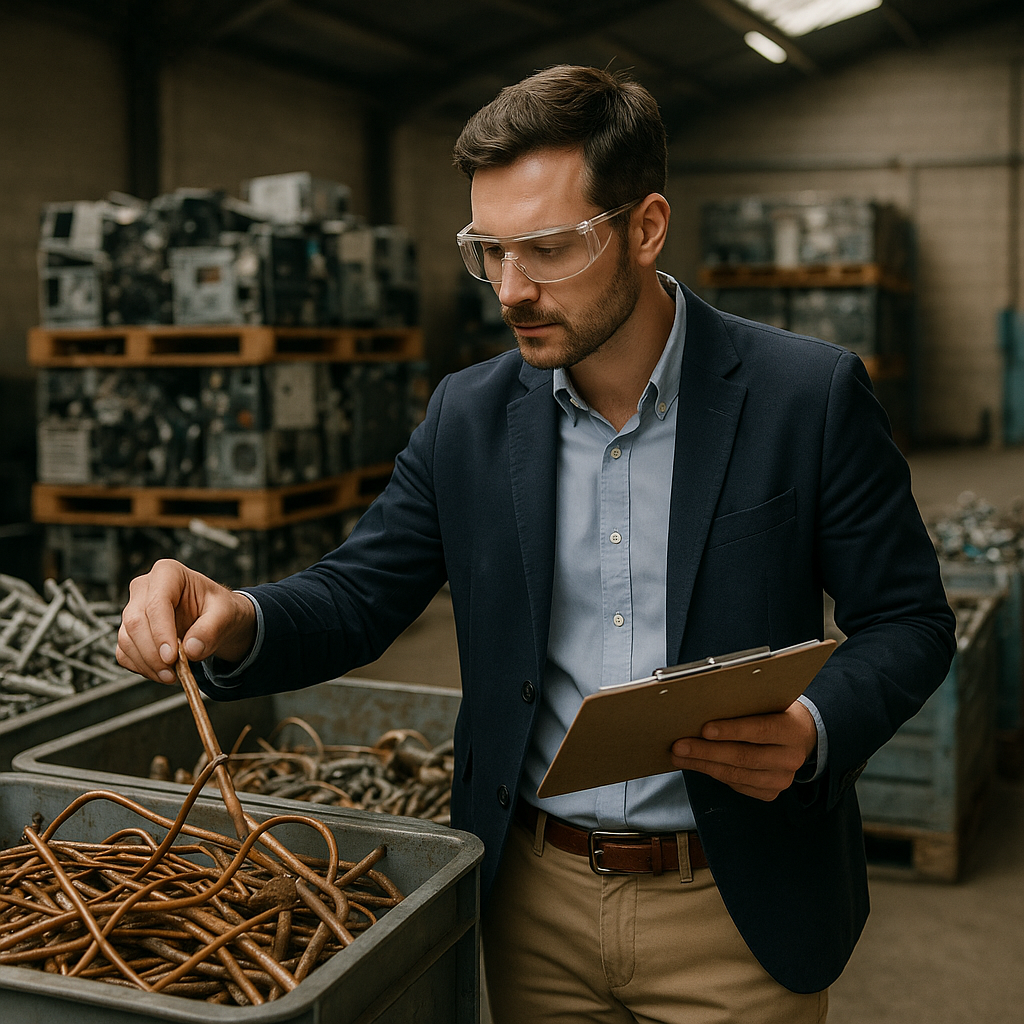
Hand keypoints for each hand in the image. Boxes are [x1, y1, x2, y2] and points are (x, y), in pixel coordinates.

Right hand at [116, 559, 256, 683]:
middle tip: (172, 672)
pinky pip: (125, 652)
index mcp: (168, 573)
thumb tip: (191, 650)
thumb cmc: (218, 608)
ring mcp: (133, 609)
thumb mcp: (225, 614)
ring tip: (172, 675)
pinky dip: (141, 667)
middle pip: (135, 623)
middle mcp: (145, 588)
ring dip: (147, 664)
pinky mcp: (129, 631)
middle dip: (152, 653)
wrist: (216, 619)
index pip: (156, 604)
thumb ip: (211, 630)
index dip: (161, 633)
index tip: (171, 657)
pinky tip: (162, 672)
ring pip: (126, 640)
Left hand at [669, 701, 817, 800]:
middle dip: (707, 752)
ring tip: (679, 756)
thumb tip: (705, 705)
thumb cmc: (776, 712)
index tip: (705, 729)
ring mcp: (782, 779)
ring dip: (703, 765)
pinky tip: (696, 764)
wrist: (801, 736)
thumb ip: (747, 705)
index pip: (761, 730)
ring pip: (737, 774)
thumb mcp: (769, 702)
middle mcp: (791, 758)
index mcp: (792, 730)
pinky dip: (713, 774)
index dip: (732, 730)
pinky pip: (737, 785)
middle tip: (679, 746)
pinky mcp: (771, 792)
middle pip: (744, 757)